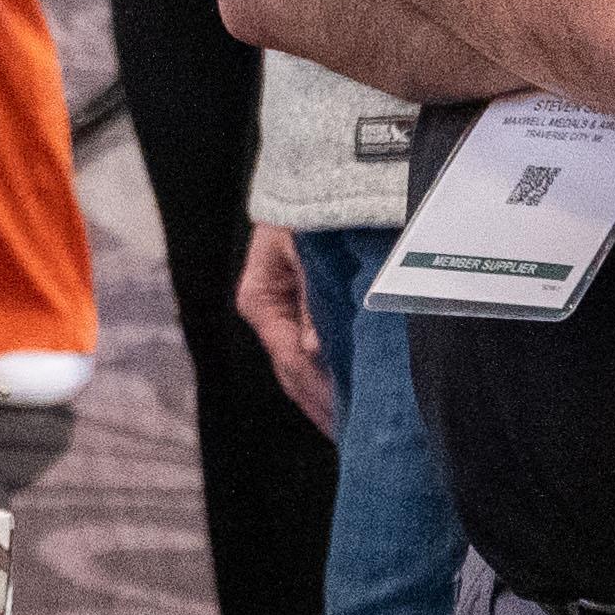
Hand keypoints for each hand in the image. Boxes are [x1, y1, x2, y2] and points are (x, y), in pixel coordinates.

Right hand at [236, 224, 335, 428]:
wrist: (316, 176)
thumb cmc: (308, 210)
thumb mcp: (308, 252)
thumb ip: (313, 302)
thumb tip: (315, 353)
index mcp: (260, 300)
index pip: (290, 360)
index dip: (319, 393)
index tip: (346, 420)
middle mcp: (269, 313)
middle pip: (293, 374)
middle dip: (321, 405)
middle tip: (354, 438)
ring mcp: (285, 315)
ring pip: (302, 369)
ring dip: (326, 396)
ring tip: (352, 427)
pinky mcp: (303, 313)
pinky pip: (315, 353)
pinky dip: (331, 376)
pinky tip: (349, 397)